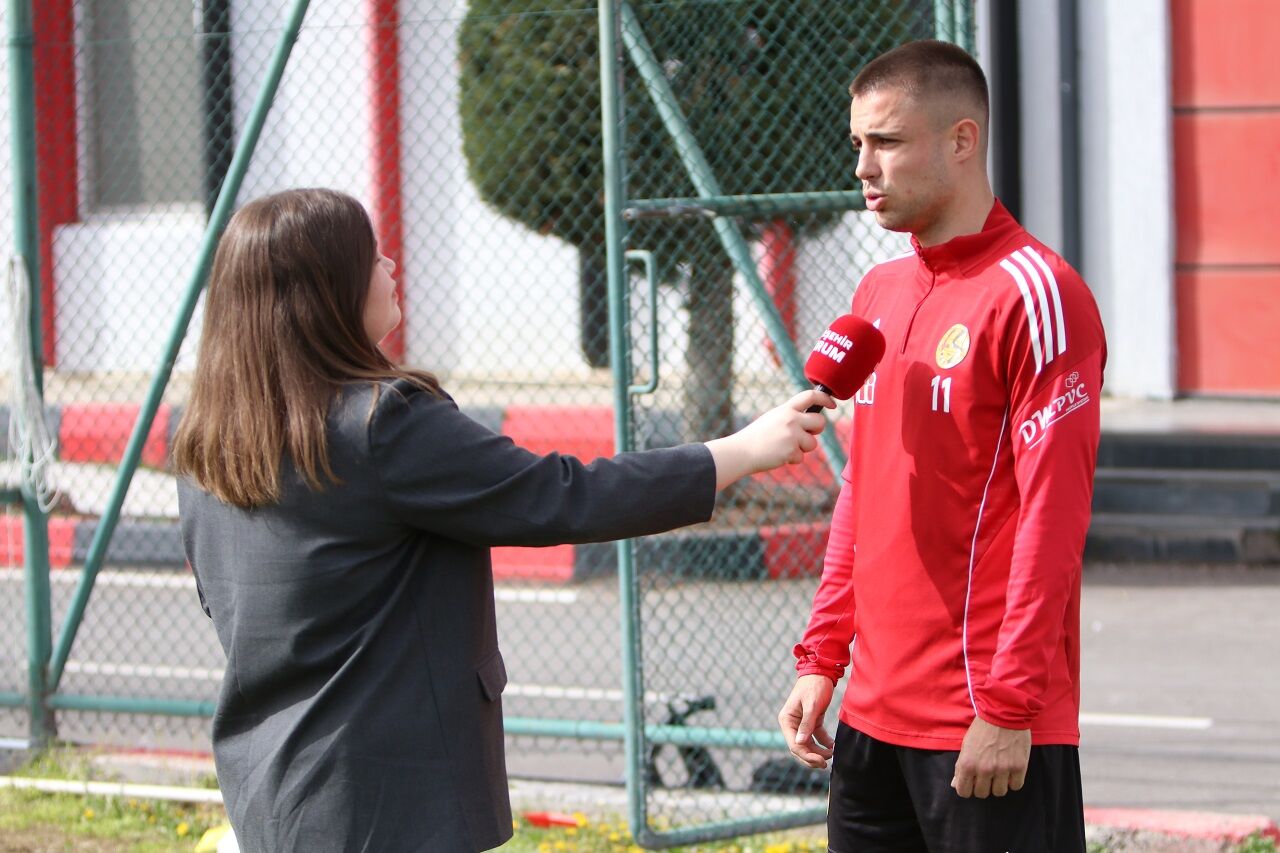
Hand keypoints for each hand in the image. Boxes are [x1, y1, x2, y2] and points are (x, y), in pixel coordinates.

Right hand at [706, 390, 832, 489]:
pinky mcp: (791, 450)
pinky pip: (801, 457)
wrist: (742, 451)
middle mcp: (791, 419)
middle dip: (816, 430)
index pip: (810, 396)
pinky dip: (791, 459)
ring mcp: (792, 435)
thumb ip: (790, 417)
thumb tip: (810, 423)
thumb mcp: (772, 419)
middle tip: (806, 435)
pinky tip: (778, 456)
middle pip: (820, 421)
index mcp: (786, 409)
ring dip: (801, 449)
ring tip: (783, 448)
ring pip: (812, 443)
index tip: (832, 404)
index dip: (825, 398)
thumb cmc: (756, 437)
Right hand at [778, 674, 835, 768]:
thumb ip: (807, 725)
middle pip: (799, 748)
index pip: (794, 744)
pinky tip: (832, 746)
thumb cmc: (814, 686)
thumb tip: (800, 744)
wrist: (821, 671)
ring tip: (831, 755)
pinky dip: (823, 743)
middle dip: (811, 757)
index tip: (821, 761)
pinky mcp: (811, 721)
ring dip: (818, 752)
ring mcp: (800, 723)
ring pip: (807, 745)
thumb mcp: (812, 705)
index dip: (806, 755)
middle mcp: (791, 723)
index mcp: (786, 720)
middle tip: (825, 764)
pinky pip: (815, 737)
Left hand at [951, 716, 1030, 797]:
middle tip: (986, 775)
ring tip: (999, 771)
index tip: (971, 782)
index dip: (967, 788)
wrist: (1004, 712)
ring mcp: (1002, 769)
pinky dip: (1013, 781)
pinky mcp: (1019, 767)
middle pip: (982, 794)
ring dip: (998, 784)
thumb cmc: (983, 728)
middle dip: (982, 786)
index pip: (963, 792)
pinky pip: (1015, 786)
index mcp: (967, 764)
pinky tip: (1010, 771)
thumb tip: (955, 784)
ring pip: (999, 792)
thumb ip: (961, 767)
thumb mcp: (966, 745)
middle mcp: (984, 770)